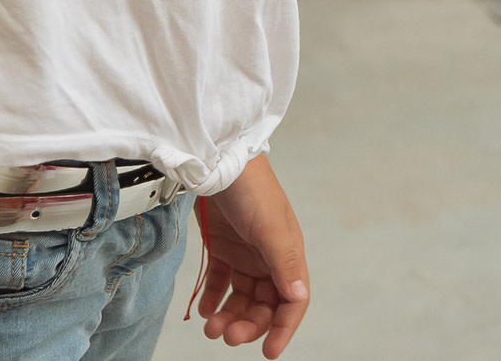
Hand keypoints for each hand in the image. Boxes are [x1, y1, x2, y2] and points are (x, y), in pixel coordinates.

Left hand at [193, 157, 309, 356]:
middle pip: (264, 305)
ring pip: (241, 298)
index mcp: (287, 254)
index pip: (292, 301)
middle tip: (225, 335)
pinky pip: (221, 283)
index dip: (284, 328)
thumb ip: (283, 263)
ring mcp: (246, 254)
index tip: (269, 353)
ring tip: (209, 326)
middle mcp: (269, 258)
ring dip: (229, 315)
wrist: (217, 159)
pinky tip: (202, 308)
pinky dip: (212, 298)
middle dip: (248, 325)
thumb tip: (298, 297)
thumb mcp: (269, 227)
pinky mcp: (224, 248)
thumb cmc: (250, 188)